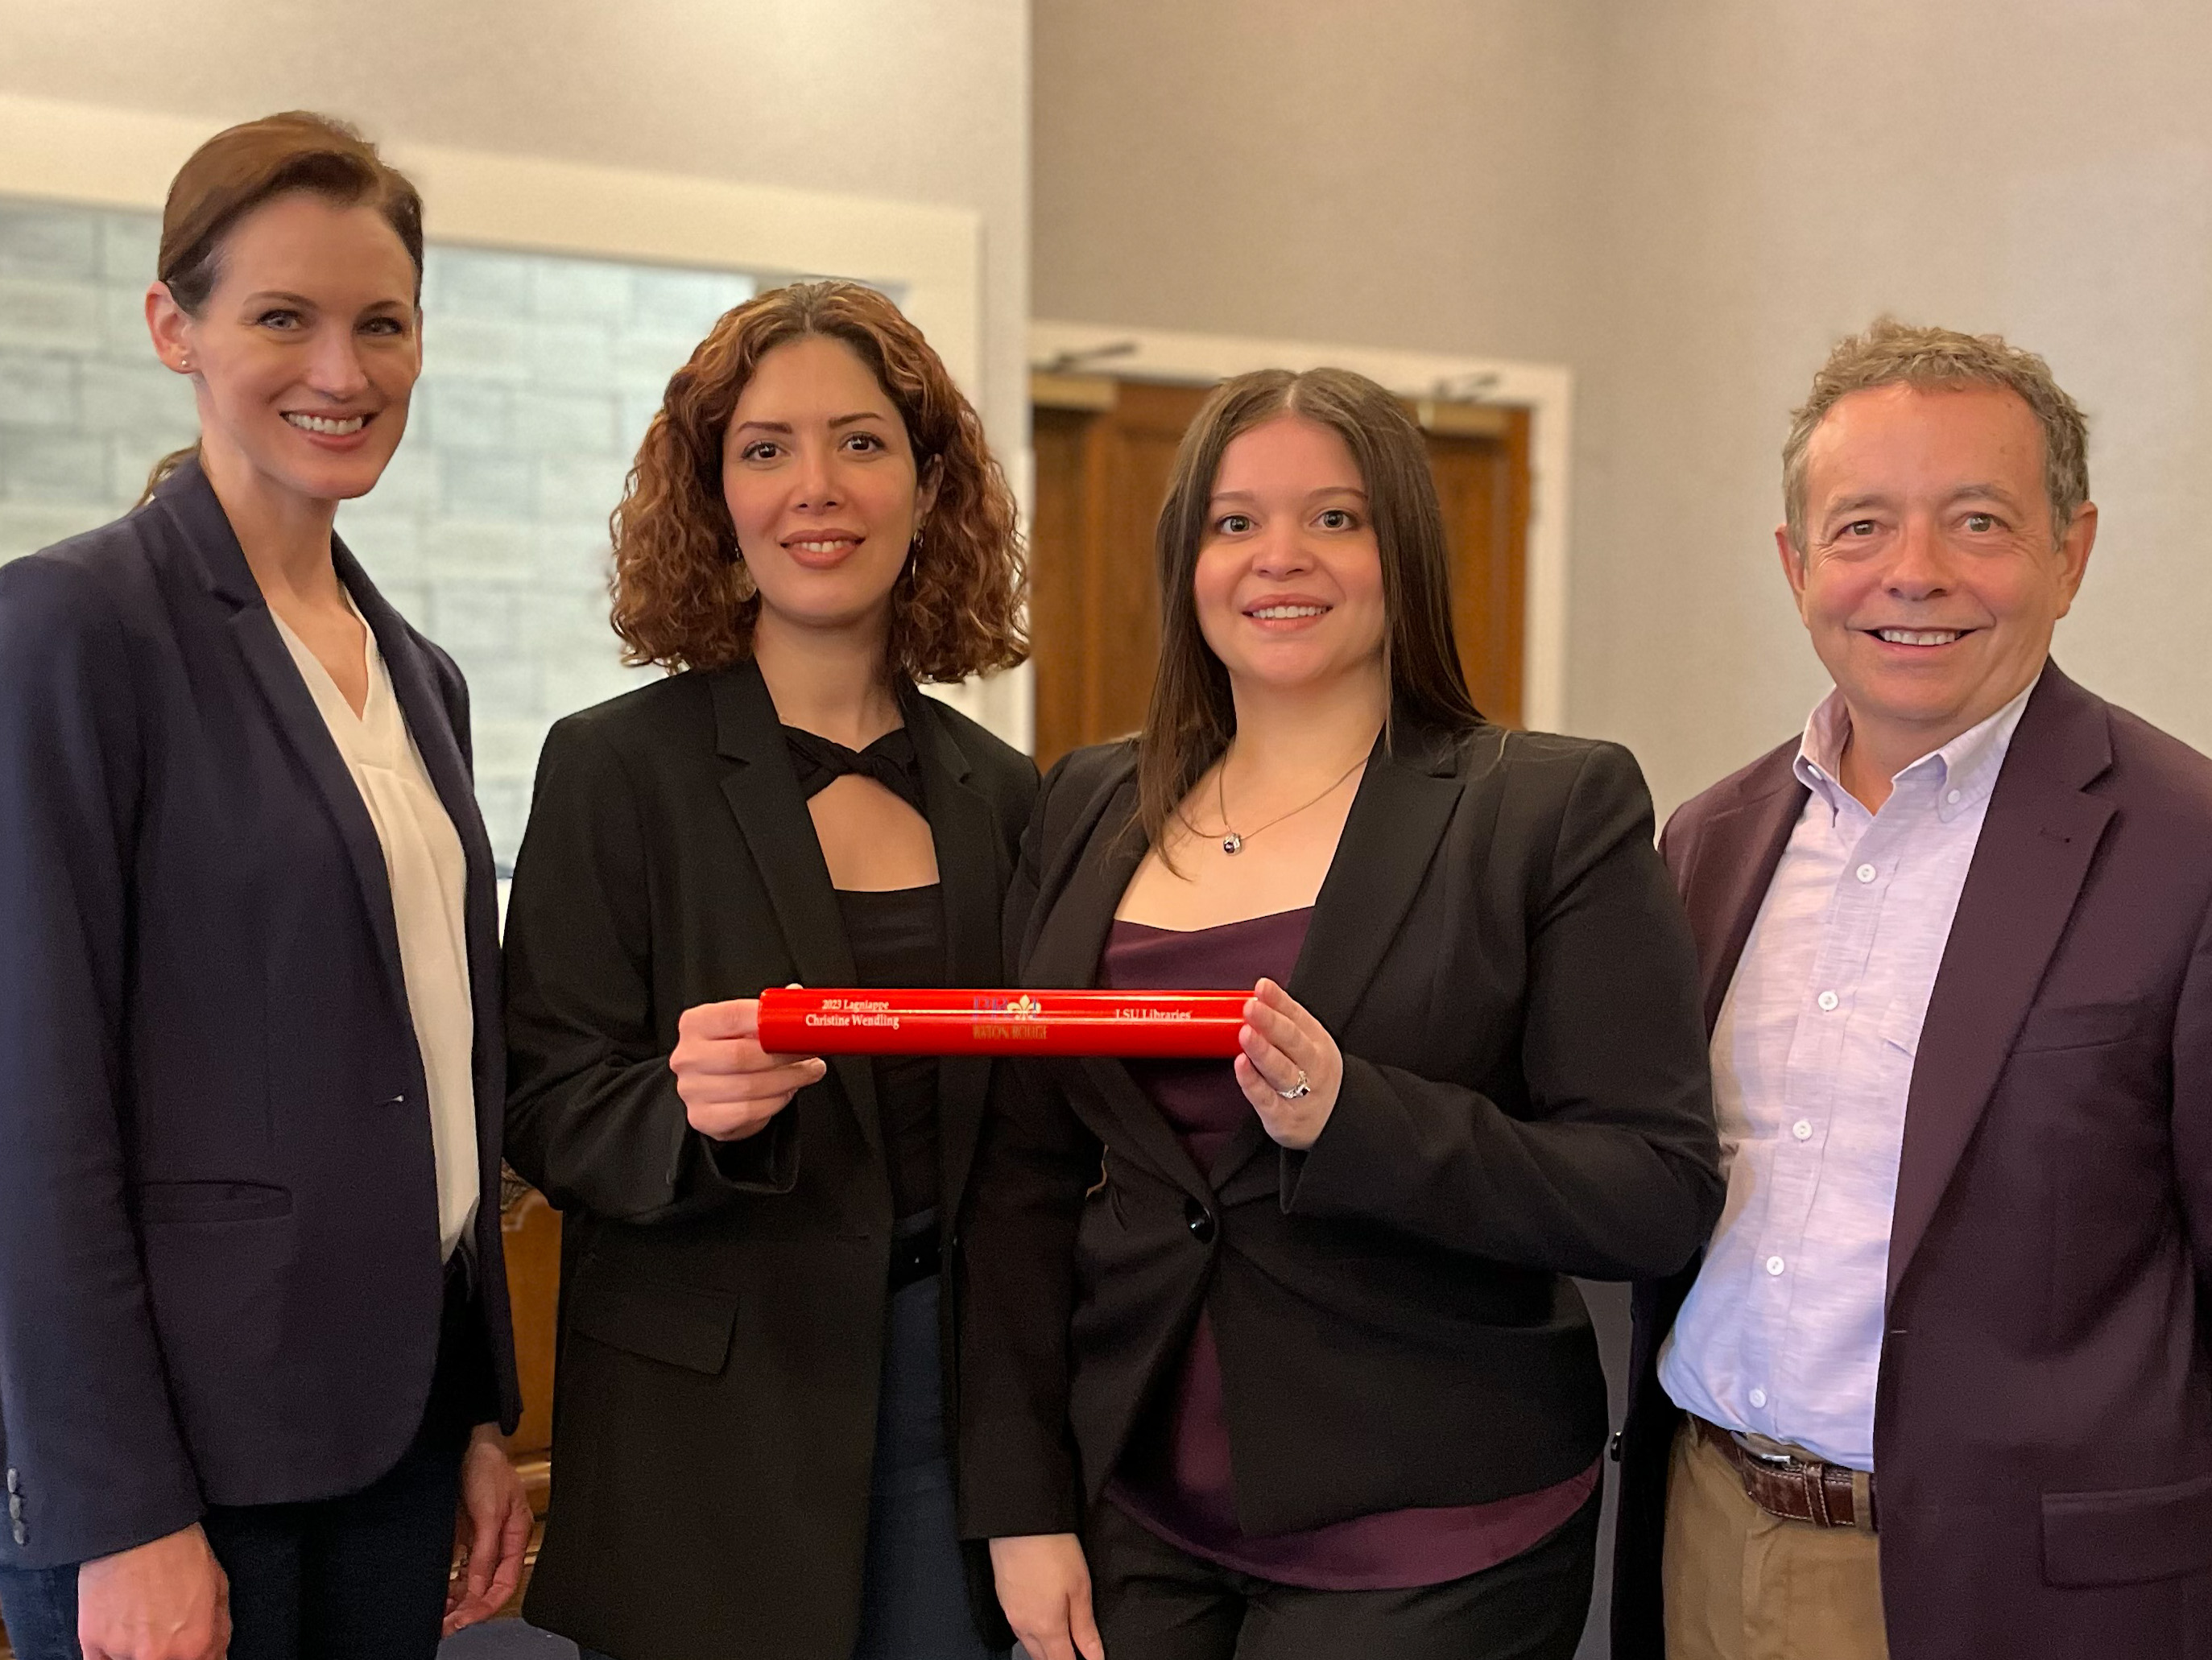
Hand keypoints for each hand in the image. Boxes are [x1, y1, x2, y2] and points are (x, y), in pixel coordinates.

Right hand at [77, 1522, 229, 1659]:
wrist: (138, 1528)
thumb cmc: (180, 1550)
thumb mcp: (219, 1587)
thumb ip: (219, 1631)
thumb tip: (216, 1655)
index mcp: (195, 1644)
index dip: (196, 1656)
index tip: (188, 1649)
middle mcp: (158, 1656)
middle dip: (167, 1652)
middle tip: (162, 1628)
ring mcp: (122, 1651)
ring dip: (137, 1649)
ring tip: (142, 1618)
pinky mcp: (93, 1642)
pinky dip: (111, 1652)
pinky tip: (120, 1630)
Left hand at [442, 1425, 530, 1634]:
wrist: (468, 1443)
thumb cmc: (488, 1468)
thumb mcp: (489, 1512)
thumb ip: (484, 1552)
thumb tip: (476, 1587)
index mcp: (517, 1537)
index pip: (506, 1584)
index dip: (486, 1606)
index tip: (464, 1620)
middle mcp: (500, 1543)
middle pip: (488, 1587)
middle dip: (469, 1609)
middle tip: (446, 1625)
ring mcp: (481, 1539)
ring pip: (472, 1581)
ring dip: (457, 1600)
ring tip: (439, 1616)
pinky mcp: (465, 1535)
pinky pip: (459, 1568)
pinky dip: (449, 1584)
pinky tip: (438, 1595)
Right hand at [669, 993, 826, 1140]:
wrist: (710, 1086)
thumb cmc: (731, 1050)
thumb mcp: (745, 1025)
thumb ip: (770, 1012)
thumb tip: (797, 997)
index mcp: (696, 1023)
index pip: (734, 1016)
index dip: (771, 1022)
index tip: (801, 1028)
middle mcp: (687, 1056)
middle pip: (742, 1055)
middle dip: (785, 1056)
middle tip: (812, 1054)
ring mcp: (691, 1090)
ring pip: (749, 1087)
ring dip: (788, 1080)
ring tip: (808, 1073)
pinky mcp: (702, 1118)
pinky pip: (748, 1112)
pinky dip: (774, 1103)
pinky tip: (786, 1093)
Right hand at [989, 1532, 1103, 1659]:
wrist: (1020, 1522)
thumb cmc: (1052, 1549)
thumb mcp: (1080, 1588)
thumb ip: (1085, 1628)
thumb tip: (1095, 1657)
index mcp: (1046, 1628)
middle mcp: (1024, 1626)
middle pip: (1043, 1658)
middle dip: (1059, 1659)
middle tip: (1076, 1652)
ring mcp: (1010, 1613)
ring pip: (1029, 1644)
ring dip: (1045, 1648)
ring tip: (1062, 1641)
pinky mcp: (1002, 1598)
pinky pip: (1018, 1627)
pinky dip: (1032, 1633)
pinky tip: (1041, 1621)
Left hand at [1235, 978, 1343, 1150]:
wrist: (1332, 1123)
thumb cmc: (1312, 1078)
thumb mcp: (1309, 1045)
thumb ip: (1285, 1021)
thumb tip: (1259, 992)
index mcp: (1318, 1043)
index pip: (1298, 1018)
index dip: (1279, 1001)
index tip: (1262, 987)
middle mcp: (1313, 1067)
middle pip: (1293, 1042)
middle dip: (1271, 1023)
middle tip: (1251, 1008)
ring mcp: (1301, 1094)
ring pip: (1281, 1070)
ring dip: (1262, 1051)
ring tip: (1246, 1034)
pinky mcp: (1284, 1118)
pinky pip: (1267, 1100)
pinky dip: (1253, 1083)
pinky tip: (1241, 1066)